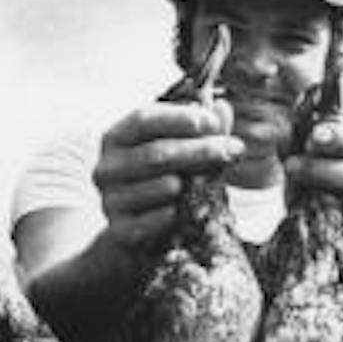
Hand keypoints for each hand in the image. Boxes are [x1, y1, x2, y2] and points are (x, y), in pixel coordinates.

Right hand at [91, 99, 241, 258]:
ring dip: (192, 184)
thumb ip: (203, 131)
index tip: (213, 122)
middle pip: (157, 153)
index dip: (179, 118)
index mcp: (117, 138)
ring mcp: (110, 200)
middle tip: (234, 149)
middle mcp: (107, 167)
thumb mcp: (183, 152)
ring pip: (160, 186)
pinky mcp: (120, 231)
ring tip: (209, 183)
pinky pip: (153, 221)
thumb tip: (223, 107)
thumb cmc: (164, 182)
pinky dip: (174, 215)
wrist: (142, 234)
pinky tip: (185, 212)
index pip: (144, 119)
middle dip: (201, 150)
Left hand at [282, 117, 342, 265]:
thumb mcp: (313, 155)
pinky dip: (332, 237)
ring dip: (323, 208)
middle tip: (291, 165)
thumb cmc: (323, 181)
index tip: (314, 137)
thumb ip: (306, 138)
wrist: (328, 222)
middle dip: (322, 170)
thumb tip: (297, 127)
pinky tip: (316, 229)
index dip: (342, 140)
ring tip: (301, 201)